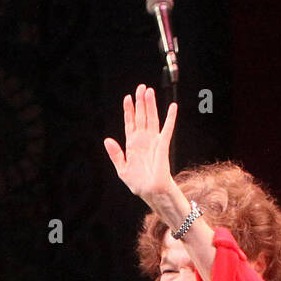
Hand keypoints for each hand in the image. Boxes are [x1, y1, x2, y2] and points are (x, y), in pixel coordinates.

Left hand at [103, 84, 177, 204]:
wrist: (150, 192)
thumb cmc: (138, 183)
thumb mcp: (122, 169)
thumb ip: (115, 154)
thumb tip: (107, 140)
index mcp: (132, 145)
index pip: (130, 123)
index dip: (129, 110)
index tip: (127, 97)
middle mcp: (143, 140)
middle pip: (142, 116)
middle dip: (140, 102)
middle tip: (141, 87)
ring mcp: (153, 141)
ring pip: (152, 118)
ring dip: (151, 105)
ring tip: (149, 91)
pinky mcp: (162, 146)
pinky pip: (167, 129)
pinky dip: (170, 118)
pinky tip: (172, 107)